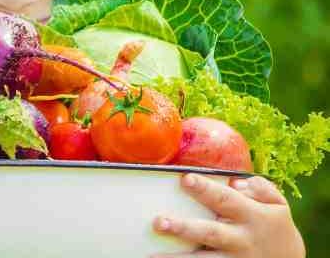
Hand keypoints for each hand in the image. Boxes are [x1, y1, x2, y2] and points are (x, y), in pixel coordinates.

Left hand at [151, 173, 304, 257]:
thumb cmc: (275, 225)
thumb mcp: (277, 204)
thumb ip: (260, 189)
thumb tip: (235, 182)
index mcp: (252, 215)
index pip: (225, 199)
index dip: (205, 189)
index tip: (185, 179)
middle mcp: (240, 239)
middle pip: (209, 233)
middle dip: (184, 228)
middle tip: (158, 222)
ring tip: (152, 256)